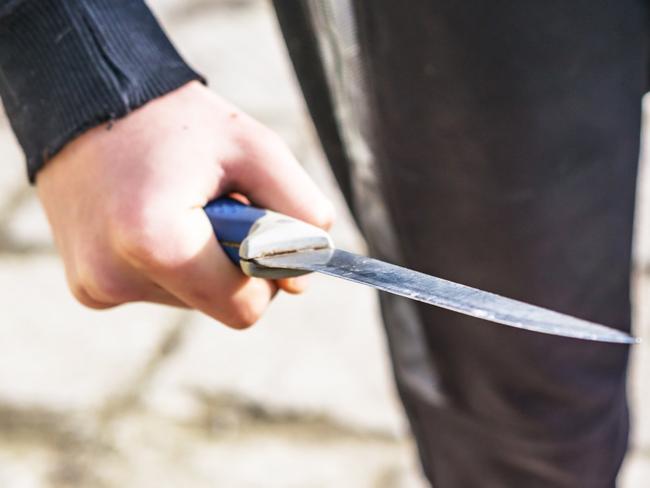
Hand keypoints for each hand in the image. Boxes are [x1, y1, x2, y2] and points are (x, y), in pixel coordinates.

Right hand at [36, 81, 333, 327]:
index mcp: (156, 243)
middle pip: (215, 304)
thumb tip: (302, 281)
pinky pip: (155, 290)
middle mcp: (115, 276)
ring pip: (187, 299)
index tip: (255, 228)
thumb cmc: (178, 122)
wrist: (89, 100)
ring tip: (176, 203)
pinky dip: (169, 261)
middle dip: (229, 262)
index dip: (264, 273)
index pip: (243, 308)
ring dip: (197, 259)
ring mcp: (95, 287)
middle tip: (211, 203)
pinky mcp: (86, 287)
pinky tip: (151, 217)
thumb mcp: (257, 149)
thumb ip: (300, 213)